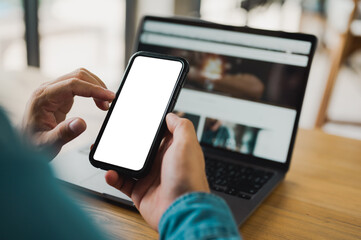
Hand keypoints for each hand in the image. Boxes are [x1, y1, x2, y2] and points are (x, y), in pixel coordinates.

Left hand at [23, 68, 114, 157]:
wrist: (25, 143)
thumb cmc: (33, 144)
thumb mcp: (47, 144)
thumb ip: (63, 133)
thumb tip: (81, 123)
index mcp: (43, 98)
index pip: (73, 85)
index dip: (93, 89)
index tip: (109, 97)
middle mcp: (48, 89)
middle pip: (78, 76)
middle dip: (97, 87)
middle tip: (109, 104)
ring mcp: (54, 90)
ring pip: (80, 77)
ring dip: (96, 87)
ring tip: (105, 104)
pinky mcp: (60, 94)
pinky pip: (79, 84)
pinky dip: (92, 90)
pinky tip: (98, 102)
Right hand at [105, 113, 209, 229]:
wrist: (181, 211)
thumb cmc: (188, 178)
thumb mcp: (187, 144)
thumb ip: (180, 126)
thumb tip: (171, 115)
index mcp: (174, 150)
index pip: (159, 134)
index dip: (148, 127)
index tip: (135, 119)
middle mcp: (162, 162)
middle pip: (140, 148)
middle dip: (127, 142)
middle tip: (114, 136)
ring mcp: (150, 177)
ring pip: (128, 164)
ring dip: (116, 159)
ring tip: (106, 153)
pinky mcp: (140, 192)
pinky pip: (122, 182)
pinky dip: (114, 177)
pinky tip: (110, 172)